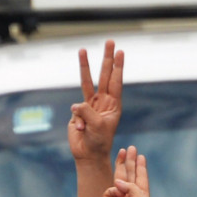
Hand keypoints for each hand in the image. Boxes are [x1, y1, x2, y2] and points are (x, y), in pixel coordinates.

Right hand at [69, 40, 123, 165]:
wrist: (88, 154)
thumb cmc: (98, 142)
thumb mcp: (97, 127)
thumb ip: (87, 113)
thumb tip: (76, 104)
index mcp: (113, 104)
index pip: (116, 81)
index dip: (118, 67)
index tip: (120, 52)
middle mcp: (103, 101)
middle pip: (105, 74)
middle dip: (107, 58)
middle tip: (110, 41)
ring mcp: (90, 104)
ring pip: (88, 81)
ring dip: (86, 65)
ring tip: (83, 49)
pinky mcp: (78, 110)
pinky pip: (76, 107)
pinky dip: (77, 117)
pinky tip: (80, 129)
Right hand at [93, 146, 151, 196]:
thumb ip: (132, 187)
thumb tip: (118, 182)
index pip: (142, 179)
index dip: (141, 167)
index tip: (141, 156)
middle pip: (131, 175)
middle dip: (131, 162)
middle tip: (132, 148)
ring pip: (120, 177)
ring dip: (122, 164)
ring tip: (123, 151)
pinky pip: (111, 189)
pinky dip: (115, 188)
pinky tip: (118, 192)